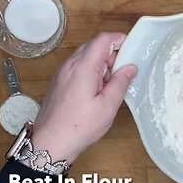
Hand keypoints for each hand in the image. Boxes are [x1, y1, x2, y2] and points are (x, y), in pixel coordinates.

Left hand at [31, 32, 136, 163]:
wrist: (50, 143)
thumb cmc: (80, 126)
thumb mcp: (108, 106)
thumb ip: (120, 82)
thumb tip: (131, 67)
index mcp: (83, 66)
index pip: (103, 39)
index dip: (119, 39)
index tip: (132, 49)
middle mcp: (70, 65)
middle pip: (94, 46)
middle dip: (112, 55)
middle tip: (123, 74)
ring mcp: (63, 73)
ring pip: (86, 57)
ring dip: (102, 65)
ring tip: (110, 87)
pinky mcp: (60, 82)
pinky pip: (78, 67)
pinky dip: (91, 72)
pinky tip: (97, 92)